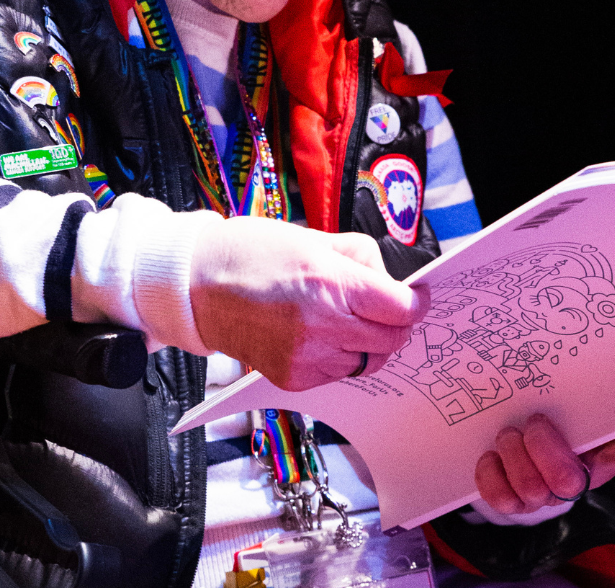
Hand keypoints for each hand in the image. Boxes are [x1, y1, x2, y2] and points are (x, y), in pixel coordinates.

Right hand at [190, 219, 429, 389]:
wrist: (197, 285)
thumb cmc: (252, 253)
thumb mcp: (312, 237)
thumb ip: (359, 257)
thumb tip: (389, 279)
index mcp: (331, 282)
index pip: (401, 308)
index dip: (416, 302)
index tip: (416, 297)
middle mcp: (323, 324)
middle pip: (392, 339)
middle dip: (397, 324)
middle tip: (389, 310)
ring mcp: (307, 356)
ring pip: (368, 362)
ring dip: (370, 344)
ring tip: (350, 321)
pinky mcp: (293, 378)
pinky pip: (338, 375)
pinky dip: (340, 358)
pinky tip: (322, 335)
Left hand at [475, 413, 614, 514]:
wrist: (518, 461)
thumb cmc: (553, 440)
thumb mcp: (579, 431)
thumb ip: (613, 430)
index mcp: (593, 465)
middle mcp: (567, 489)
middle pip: (564, 481)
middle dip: (542, 444)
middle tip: (533, 422)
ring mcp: (537, 499)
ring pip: (528, 489)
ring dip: (513, 452)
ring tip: (510, 434)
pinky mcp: (507, 502)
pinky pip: (496, 495)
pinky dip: (489, 470)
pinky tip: (492, 454)